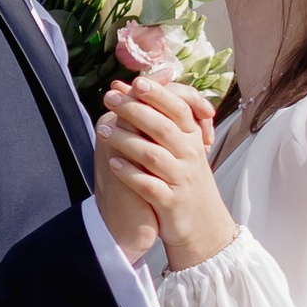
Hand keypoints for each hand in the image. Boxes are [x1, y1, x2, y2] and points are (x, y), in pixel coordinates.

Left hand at [99, 75, 239, 270]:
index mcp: (192, 138)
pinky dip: (130, 174)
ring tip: (103, 130)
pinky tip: (113, 163)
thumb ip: (160, 118)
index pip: (179, 108)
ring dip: (126, 140)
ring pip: (153, 155)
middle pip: (163, 127)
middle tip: (110, 98)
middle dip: (135, 110)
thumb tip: (130, 87)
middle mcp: (189, 156)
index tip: (136, 82)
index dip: (158, 94)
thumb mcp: (181, 147)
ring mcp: (181, 179)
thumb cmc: (185, 179)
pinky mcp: (171, 202)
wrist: (203, 224)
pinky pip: (149, 186)